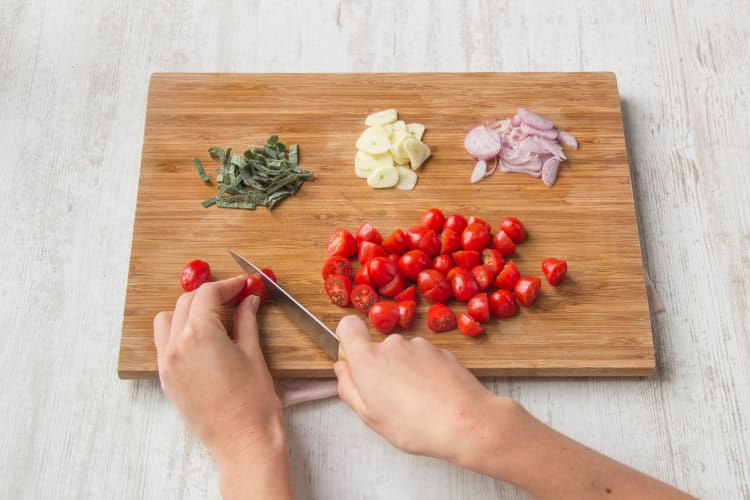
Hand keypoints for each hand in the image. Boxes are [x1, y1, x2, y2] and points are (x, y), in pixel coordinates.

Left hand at [153, 277, 291, 499]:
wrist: (243, 442)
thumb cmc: (253, 402)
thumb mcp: (254, 353)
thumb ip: (246, 321)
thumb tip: (248, 300)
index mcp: (199, 334)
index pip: (207, 294)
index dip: (227, 285)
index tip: (242, 285)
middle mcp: (176, 346)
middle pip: (187, 302)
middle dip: (210, 295)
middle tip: (235, 297)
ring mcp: (167, 364)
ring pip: (168, 320)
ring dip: (188, 311)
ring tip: (214, 317)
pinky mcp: (167, 380)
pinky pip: (164, 344)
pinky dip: (179, 332)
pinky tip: (203, 339)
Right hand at [333, 315, 514, 462]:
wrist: (465, 422)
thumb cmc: (415, 426)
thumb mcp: (370, 416)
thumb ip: (349, 388)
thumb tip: (342, 369)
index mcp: (368, 359)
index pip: (348, 327)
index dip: (348, 340)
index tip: (354, 360)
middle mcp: (392, 344)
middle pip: (378, 349)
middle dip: (381, 369)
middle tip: (391, 400)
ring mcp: (419, 345)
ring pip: (403, 355)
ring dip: (405, 372)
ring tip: (417, 402)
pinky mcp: (441, 350)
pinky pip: (424, 359)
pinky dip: (426, 374)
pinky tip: (434, 396)